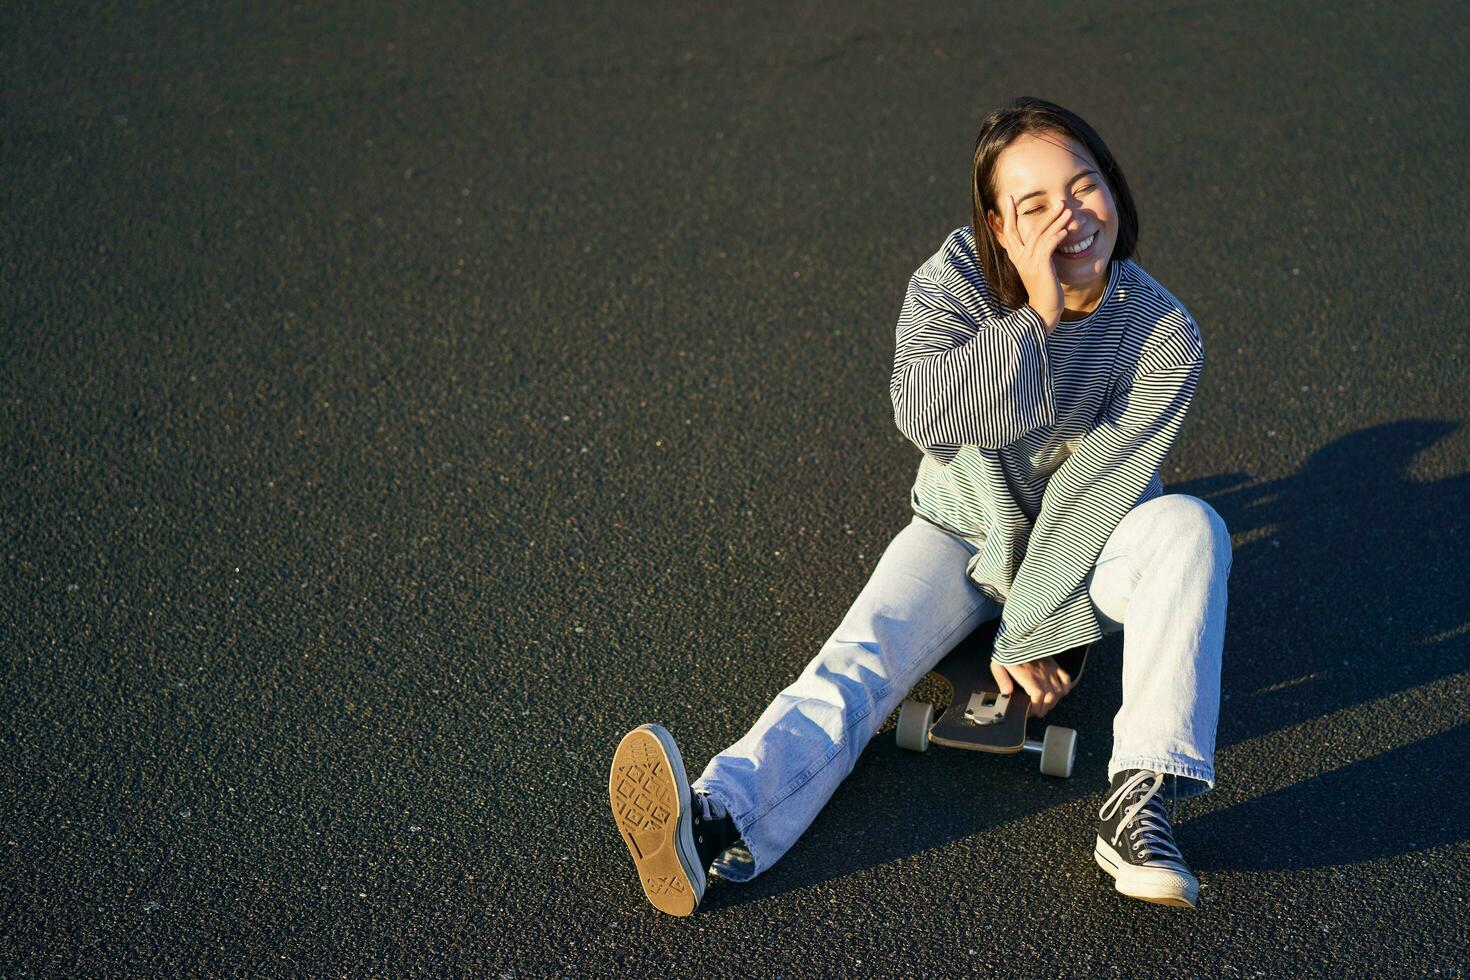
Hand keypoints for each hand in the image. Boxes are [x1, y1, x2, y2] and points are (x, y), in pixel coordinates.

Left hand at [990, 655, 1075, 718]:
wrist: (1018, 635)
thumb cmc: (1007, 650)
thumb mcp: (998, 664)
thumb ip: (1002, 679)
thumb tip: (1007, 693)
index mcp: (1028, 675)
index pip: (1038, 697)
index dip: (1036, 708)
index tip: (1030, 712)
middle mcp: (1041, 673)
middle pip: (1050, 698)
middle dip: (1044, 709)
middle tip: (1036, 711)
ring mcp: (1050, 669)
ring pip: (1059, 691)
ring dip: (1053, 702)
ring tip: (1045, 705)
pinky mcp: (1054, 664)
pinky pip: (1066, 678)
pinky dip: (1065, 688)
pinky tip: (1058, 693)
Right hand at [995, 196, 1071, 331]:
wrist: (1043, 311)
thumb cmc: (1044, 291)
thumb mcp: (1037, 270)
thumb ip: (1039, 254)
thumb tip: (1048, 239)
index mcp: (1016, 258)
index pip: (1008, 233)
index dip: (1008, 216)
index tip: (1009, 200)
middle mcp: (1019, 258)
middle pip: (1022, 228)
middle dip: (1036, 212)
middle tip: (1055, 201)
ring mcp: (1028, 262)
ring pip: (1040, 234)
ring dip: (1055, 220)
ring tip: (1067, 210)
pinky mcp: (1040, 266)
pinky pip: (1048, 245)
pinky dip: (1057, 235)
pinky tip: (1066, 229)